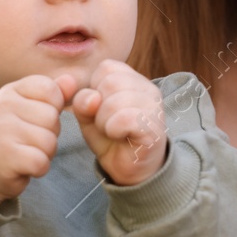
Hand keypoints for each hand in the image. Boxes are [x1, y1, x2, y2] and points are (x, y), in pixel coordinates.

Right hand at [0, 73, 78, 206]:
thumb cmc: (14, 134)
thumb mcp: (31, 108)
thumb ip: (53, 94)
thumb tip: (71, 81)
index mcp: (10, 91)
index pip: (50, 89)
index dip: (53, 108)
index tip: (35, 118)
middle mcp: (2, 107)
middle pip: (52, 118)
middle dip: (50, 133)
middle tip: (29, 140)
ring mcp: (1, 131)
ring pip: (49, 141)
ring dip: (45, 153)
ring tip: (26, 152)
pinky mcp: (5, 157)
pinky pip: (41, 162)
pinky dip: (39, 168)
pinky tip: (24, 166)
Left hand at [70, 59, 167, 186]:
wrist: (131, 169)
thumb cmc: (112, 137)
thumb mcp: (89, 115)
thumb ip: (83, 101)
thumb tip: (91, 98)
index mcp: (133, 79)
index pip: (106, 67)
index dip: (94, 89)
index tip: (101, 108)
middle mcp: (148, 88)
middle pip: (110, 82)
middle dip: (98, 106)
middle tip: (107, 123)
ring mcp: (154, 106)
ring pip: (116, 100)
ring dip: (105, 121)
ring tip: (113, 131)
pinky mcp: (154, 126)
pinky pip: (124, 118)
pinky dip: (113, 130)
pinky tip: (121, 136)